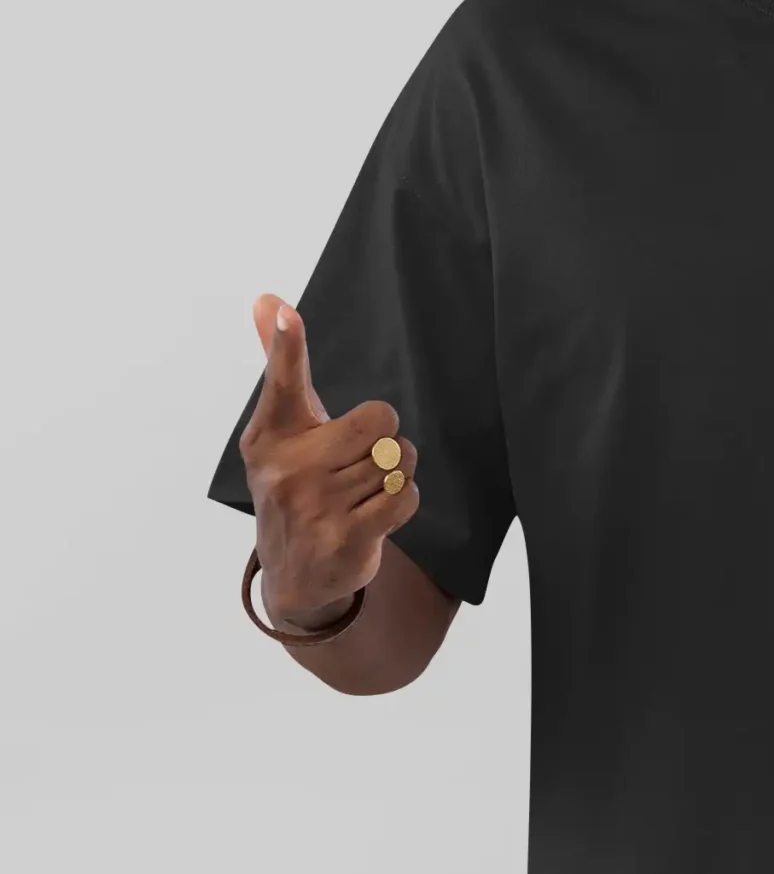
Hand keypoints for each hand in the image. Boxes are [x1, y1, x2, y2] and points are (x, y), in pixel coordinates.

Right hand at [238, 295, 419, 624]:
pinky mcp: (343, 538)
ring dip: (395, 472)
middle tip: (364, 457)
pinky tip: (377, 511)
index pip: (283, 381)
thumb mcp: (283, 428)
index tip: (286, 313)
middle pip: (382, 422)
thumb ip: (283, 368)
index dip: (286, 344)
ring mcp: (313, 506)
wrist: (293, 574)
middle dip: (387, 438)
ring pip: (398, 460)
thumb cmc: (296, 480)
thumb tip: (267, 299)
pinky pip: (405, 496)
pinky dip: (402, 500)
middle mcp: (286, 468)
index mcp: (269, 435)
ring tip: (365, 489)